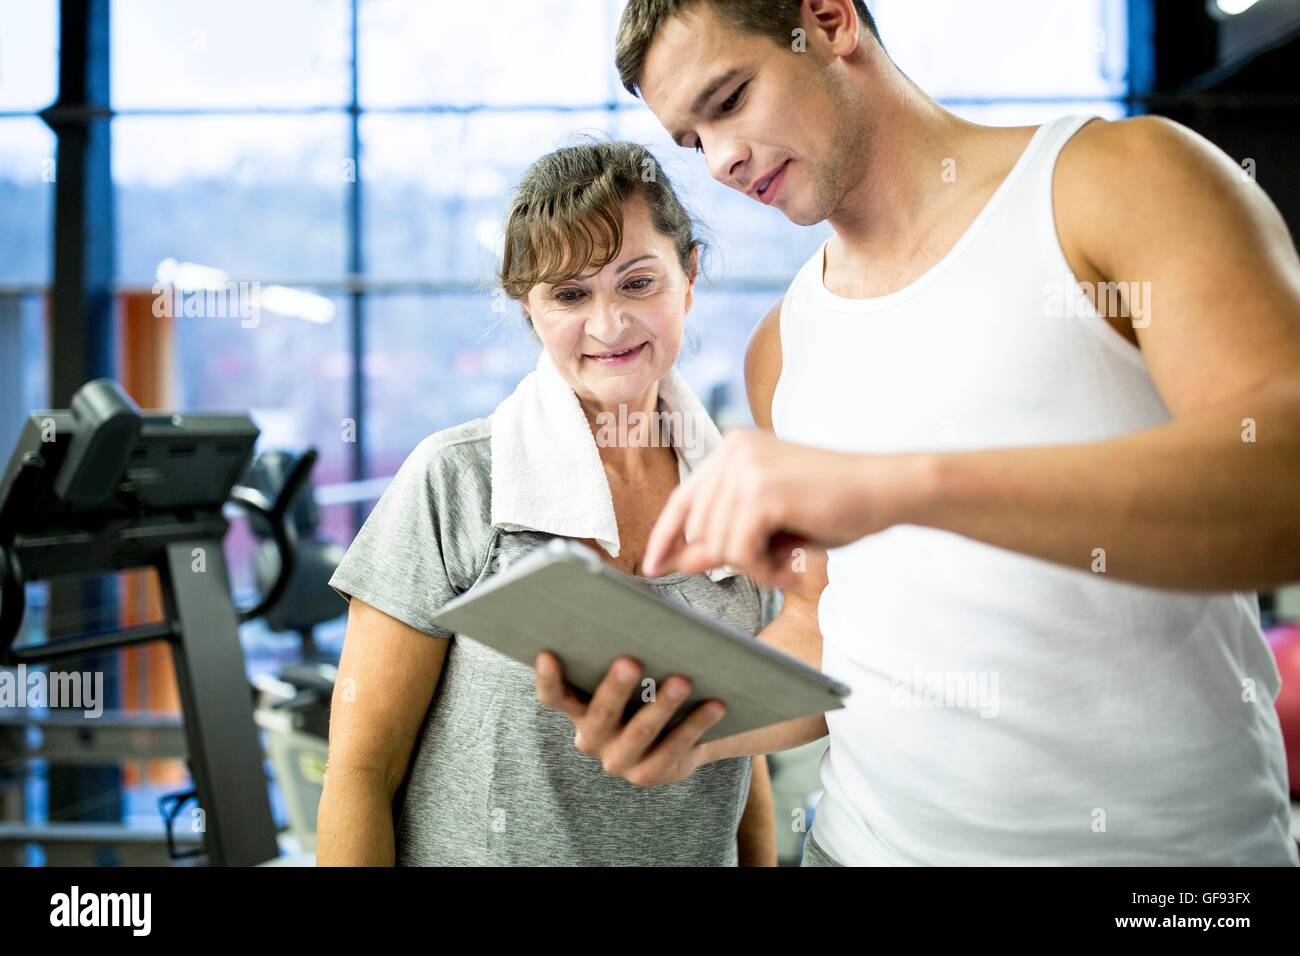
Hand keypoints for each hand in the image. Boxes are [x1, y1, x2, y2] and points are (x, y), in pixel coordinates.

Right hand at [533, 652, 726, 786]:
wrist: (680, 730)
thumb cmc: (648, 680)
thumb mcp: (631, 666)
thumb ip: (620, 644)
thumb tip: (627, 605)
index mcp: (577, 709)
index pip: (555, 697)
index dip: (548, 678)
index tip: (548, 653)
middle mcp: (592, 739)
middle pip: (600, 715)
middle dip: (615, 688)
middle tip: (630, 662)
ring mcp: (620, 761)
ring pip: (640, 733)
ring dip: (662, 706)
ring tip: (682, 681)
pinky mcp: (651, 773)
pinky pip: (674, 749)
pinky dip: (695, 724)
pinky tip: (715, 704)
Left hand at [643, 429, 913, 586]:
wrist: (886, 490)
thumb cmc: (835, 507)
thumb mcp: (772, 526)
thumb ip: (727, 538)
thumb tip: (681, 561)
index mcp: (734, 449)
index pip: (684, 498)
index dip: (666, 535)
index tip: (652, 566)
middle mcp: (733, 450)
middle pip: (700, 529)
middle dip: (734, 558)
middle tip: (777, 563)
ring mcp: (746, 467)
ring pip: (718, 545)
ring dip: (753, 567)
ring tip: (789, 560)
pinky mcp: (762, 491)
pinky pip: (739, 552)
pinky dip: (764, 570)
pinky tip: (792, 564)